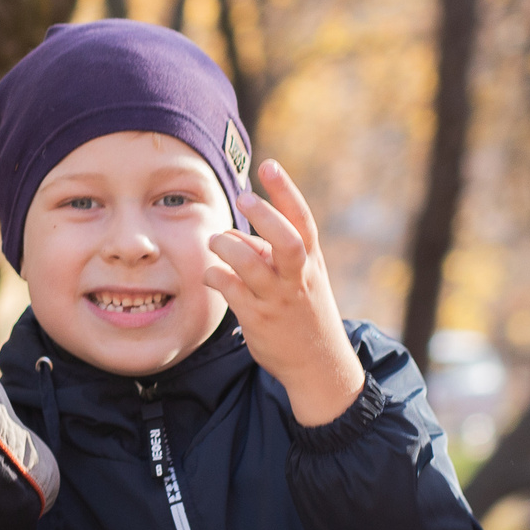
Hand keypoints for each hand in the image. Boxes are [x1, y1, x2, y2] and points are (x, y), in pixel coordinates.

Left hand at [203, 160, 362, 427]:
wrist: (319, 364)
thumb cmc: (304, 312)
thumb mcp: (302, 278)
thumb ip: (272, 254)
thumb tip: (234, 234)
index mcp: (311, 262)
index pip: (302, 220)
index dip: (285, 191)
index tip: (268, 165)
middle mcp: (297, 278)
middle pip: (286, 240)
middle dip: (264, 215)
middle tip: (243, 197)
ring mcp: (277, 299)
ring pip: (250, 264)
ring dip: (227, 246)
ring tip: (215, 241)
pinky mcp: (258, 319)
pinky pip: (231, 290)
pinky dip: (216, 276)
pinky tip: (211, 274)